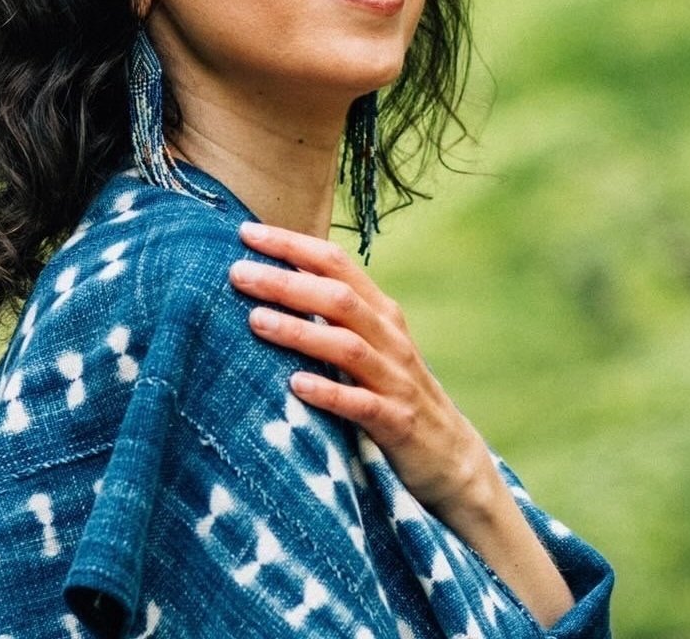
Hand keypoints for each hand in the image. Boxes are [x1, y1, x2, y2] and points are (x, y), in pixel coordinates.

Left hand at [229, 221, 493, 520]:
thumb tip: (272, 277)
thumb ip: (331, 313)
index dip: (292, 244)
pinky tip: (296, 385)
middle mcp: (390, 337)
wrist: (452, 456)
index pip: (335, 263)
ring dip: (300, 331)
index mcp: (380, 311)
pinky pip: (362, 404)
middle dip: (286, 282)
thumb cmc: (393, 390)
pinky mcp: (397, 423)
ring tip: (255, 320)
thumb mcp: (370, 344)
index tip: (246, 232)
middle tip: (237, 272)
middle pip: (338, 298)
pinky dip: (330, 392)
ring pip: (348, 346)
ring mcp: (396, 380)